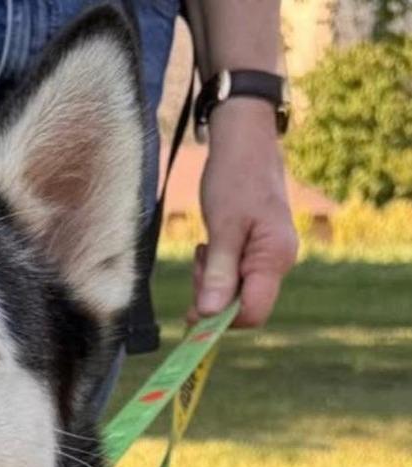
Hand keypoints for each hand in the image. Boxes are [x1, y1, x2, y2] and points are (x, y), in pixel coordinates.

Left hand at [190, 98, 297, 327]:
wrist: (245, 143)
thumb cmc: (235, 178)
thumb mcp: (222, 227)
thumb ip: (218, 272)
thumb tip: (208, 314)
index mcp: (274, 258)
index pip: (252, 313)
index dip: (221, 319)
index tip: (191, 310)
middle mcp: (278, 263)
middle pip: (242, 306)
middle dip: (212, 295)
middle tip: (198, 263)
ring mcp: (268, 258)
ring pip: (234, 292)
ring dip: (211, 280)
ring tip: (204, 250)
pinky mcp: (256, 252)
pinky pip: (233, 276)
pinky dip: (215, 269)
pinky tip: (209, 247)